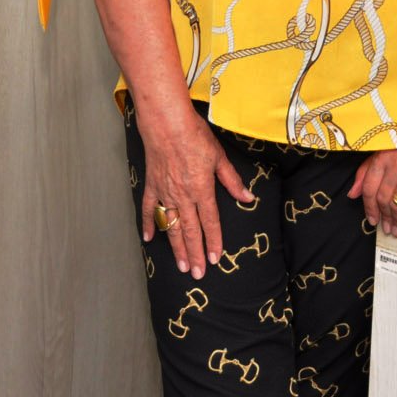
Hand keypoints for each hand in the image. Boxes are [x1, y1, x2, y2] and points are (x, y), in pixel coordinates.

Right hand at [136, 104, 254, 279]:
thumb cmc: (194, 135)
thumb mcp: (219, 156)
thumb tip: (248, 197)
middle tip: (199, 274)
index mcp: (202, 189)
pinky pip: (150, 209)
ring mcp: (165, 192)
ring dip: (176, 247)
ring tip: (182, 265)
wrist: (166, 123)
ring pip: (172, 226)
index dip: (214, 241)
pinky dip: (149, 225)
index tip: (216, 259)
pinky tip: (148, 239)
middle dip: (196, 253)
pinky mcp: (152, 186)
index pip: (210, 221)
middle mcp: (183, 195)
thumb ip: (232, 180)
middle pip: (190, 230)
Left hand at [350, 120, 396, 237]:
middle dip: (383, 217)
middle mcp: (396, 163)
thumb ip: (368, 168)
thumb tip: (353, 193)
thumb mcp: (390, 149)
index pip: (369, 187)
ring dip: (396, 220)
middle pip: (383, 198)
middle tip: (385, 227)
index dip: (368, 207)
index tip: (371, 219)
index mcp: (383, 154)